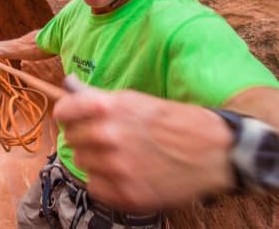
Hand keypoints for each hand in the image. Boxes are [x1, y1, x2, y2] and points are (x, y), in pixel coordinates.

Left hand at [52, 80, 233, 210]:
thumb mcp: (135, 99)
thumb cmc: (176, 121)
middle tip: (106, 139)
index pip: (62, 112)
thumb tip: (69, 84)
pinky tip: (125, 174)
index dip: (67, 115)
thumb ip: (98, 97)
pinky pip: (95, 187)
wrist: (215, 152)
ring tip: (121, 156)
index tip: (73, 119)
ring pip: (82, 164)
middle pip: (71, 140)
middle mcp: (108, 137)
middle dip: (84, 137)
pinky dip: (105, 182)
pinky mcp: (127, 195)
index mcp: (107, 108)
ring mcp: (116, 168)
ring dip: (96, 160)